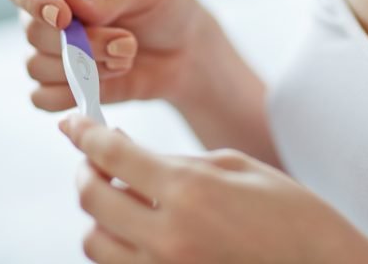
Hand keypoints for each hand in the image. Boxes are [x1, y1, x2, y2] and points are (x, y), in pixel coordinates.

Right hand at [5, 0, 214, 110]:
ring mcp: (50, 50)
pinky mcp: (60, 85)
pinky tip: (108, 81)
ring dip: (85, 70)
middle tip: (126, 42)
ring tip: (126, 57)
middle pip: (33, 33)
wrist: (185, 50)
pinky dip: (73, 95)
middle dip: (82, 44)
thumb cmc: (164, 5)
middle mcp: (45, 12)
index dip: (33, 1)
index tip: (63, 17)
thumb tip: (67, 0)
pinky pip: (42, 98)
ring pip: (36, 68)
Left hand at [60, 115, 367, 263]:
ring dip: (98, 214)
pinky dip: (116, 246)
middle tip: (97, 158)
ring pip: (94, 243)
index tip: (73, 122)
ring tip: (120, 196)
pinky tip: (138, 228)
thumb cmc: (294, 215)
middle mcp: (168, 236)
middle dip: (85, 172)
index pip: (112, 155)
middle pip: (91, 200)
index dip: (84, 133)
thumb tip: (132, 158)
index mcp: (189, 191)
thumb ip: (179, 163)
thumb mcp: (238, 168)